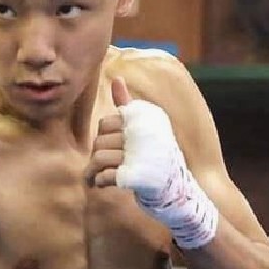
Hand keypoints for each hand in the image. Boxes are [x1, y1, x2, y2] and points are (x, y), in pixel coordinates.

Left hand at [87, 77, 218, 248]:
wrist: (177, 191)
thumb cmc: (157, 157)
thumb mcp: (145, 129)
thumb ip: (129, 106)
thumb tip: (116, 78)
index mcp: (144, 123)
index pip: (105, 123)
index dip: (102, 136)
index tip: (108, 147)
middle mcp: (143, 137)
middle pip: (99, 141)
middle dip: (95, 155)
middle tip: (98, 166)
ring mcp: (141, 158)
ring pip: (99, 158)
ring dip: (91, 171)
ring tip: (94, 178)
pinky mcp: (137, 178)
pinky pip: (106, 175)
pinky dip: (100, 181)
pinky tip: (103, 185)